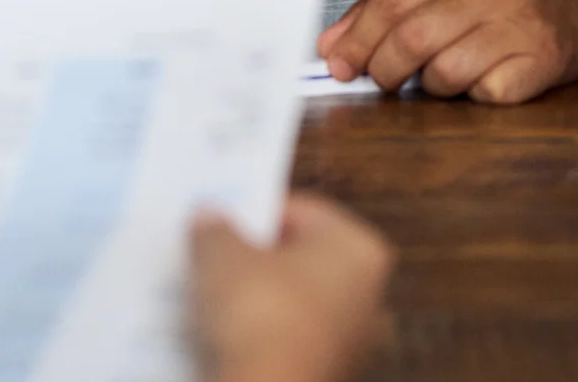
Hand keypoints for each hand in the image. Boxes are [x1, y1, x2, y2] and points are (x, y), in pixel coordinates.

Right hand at [190, 193, 392, 381]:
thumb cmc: (259, 315)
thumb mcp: (223, 259)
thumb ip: (216, 230)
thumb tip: (207, 217)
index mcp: (359, 248)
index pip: (304, 212)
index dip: (257, 212)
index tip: (222, 219)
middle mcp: (370, 291)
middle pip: (301, 259)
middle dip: (256, 257)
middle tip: (212, 256)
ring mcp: (354, 338)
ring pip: (295, 303)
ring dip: (256, 298)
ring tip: (210, 297)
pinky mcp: (331, 373)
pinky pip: (290, 340)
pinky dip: (262, 335)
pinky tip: (224, 337)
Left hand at [317, 0, 577, 103]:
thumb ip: (387, 6)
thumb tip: (333, 46)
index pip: (393, 1)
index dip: (358, 39)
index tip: (339, 63)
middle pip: (412, 40)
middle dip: (384, 70)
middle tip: (381, 78)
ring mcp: (520, 25)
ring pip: (443, 74)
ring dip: (429, 85)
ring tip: (439, 73)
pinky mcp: (540, 62)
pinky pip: (483, 94)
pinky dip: (471, 95)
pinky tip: (480, 77)